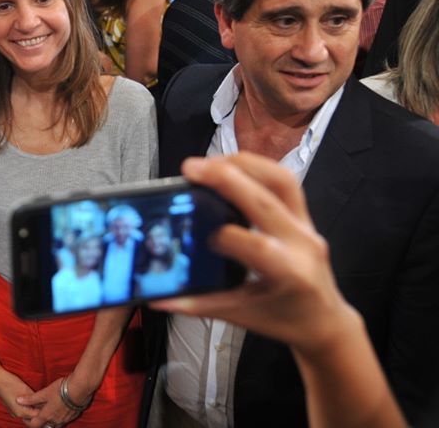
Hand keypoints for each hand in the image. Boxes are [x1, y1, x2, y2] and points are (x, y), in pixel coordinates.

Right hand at [0, 366, 39, 420]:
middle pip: (32, 416)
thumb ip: (35, 399)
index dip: (44, 409)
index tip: (48, 403)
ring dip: (33, 406)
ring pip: (27, 412)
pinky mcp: (11, 406)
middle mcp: (16, 414)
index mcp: (20, 412)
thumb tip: (43, 403)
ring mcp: (12, 411)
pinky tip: (30, 397)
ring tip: (37, 397)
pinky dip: (27, 405)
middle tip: (44, 400)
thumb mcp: (26, 389)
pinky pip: (22, 408)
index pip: (37, 416)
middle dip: (38, 409)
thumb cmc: (9, 382)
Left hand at [17, 377, 83, 427]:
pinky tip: (59, 409)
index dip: (28, 422)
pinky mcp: (72, 416)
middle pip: (44, 426)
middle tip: (35, 414)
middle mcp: (55, 421)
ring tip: (47, 411)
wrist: (79, 389)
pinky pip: (63, 420)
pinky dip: (58, 417)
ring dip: (49, 419)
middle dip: (39, 421)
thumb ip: (31, 399)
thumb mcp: (44, 393)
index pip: (34, 425)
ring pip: (54, 424)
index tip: (25, 417)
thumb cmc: (60, 390)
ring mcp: (65, 419)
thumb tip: (18, 400)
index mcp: (47, 416)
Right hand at [150, 154, 355, 357]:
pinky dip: (256, 168)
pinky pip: (284, 181)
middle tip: (191, 169)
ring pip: (281, 179)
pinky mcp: (304, 215)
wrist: (325, 321)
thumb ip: (199, 304)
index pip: (256, 245)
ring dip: (244, 164)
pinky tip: (230, 167)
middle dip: (227, 178)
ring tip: (210, 162)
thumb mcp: (242, 316)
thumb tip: (160, 298)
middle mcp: (303, 243)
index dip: (223, 237)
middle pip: (266, 199)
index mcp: (290, 273)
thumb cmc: (287, 320)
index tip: (200, 239)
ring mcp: (307, 226)